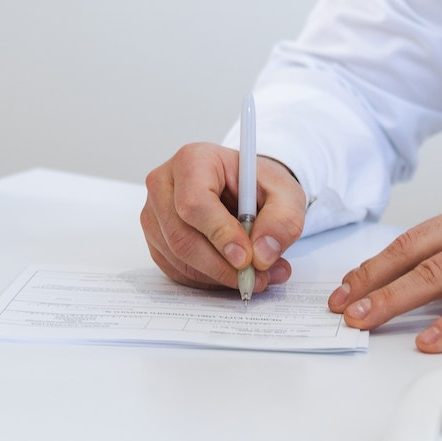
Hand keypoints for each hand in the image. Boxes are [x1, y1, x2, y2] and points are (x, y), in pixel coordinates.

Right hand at [141, 142, 305, 293]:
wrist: (244, 190)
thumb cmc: (258, 185)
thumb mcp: (286, 194)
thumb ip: (282, 220)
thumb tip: (262, 254)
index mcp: (193, 160)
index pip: (194, 202)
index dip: (219, 234)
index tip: (246, 258)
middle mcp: (164, 185)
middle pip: (181, 237)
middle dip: (222, 266)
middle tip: (257, 277)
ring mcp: (155, 214)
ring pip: (178, 259)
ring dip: (219, 276)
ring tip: (257, 274)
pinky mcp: (156, 239)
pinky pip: (176, 271)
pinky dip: (208, 280)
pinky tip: (233, 271)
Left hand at [328, 201, 441, 351]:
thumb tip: (430, 293)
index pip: (409, 241)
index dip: (374, 264)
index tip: (346, 286)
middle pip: (410, 255)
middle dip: (369, 281)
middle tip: (339, 306)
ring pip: (432, 275)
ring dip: (393, 300)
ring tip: (364, 321)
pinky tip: (428, 342)